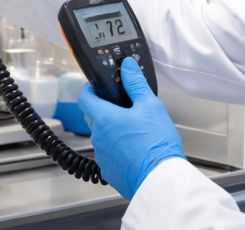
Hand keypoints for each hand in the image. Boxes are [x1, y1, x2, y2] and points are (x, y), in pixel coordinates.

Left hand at [78, 59, 185, 199]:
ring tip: (136, 131)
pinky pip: (110, 155)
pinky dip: (119, 150)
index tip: (99, 86)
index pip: (84, 97)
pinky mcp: (109, 171)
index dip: (90, 89)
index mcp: (103, 118)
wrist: (160, 179)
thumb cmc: (155, 144)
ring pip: (103, 137)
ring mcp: (102, 156)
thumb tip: (127, 66)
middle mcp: (97, 137)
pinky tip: (136, 150)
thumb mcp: (150, 105)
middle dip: (107, 110)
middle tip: (125, 107)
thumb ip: (135, 83)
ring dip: (114, 132)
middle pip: (94, 117)